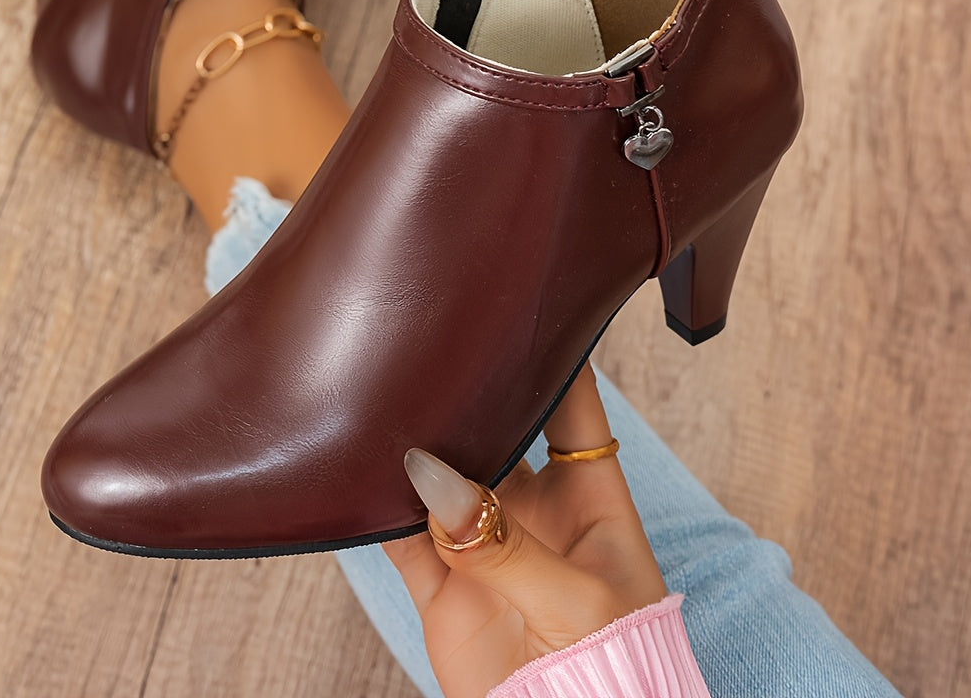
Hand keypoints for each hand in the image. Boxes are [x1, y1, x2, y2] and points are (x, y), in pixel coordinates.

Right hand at [383, 365, 665, 697]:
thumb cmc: (615, 668)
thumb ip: (505, 541)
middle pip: (499, 426)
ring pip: (442, 471)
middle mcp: (533, 507)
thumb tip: (432, 477)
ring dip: (417, 443)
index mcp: (590, 497)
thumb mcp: (578, 599)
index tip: (522, 309)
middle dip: (471, 390)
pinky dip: (375, 505)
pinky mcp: (440, 582)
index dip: (556, 357)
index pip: (575, 406)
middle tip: (435, 344)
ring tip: (387, 396)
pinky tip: (355, 470)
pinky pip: (399, 531)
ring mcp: (483, 540)